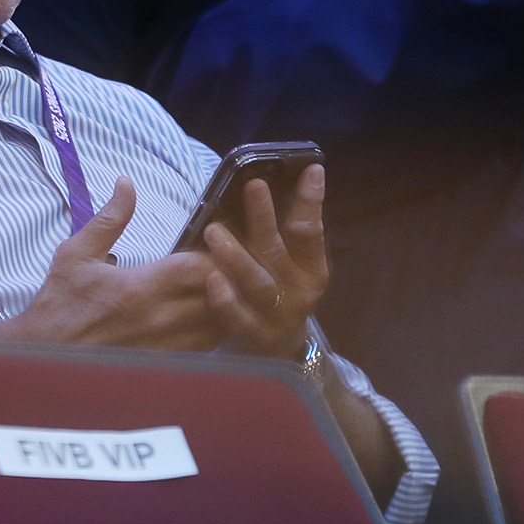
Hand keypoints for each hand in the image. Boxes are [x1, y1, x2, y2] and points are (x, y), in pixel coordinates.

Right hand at [0, 178, 223, 350]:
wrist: (42, 356)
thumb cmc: (59, 304)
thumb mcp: (77, 254)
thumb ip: (109, 218)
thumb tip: (126, 183)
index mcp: (139, 288)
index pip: (199, 268)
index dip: (216, 252)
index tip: (216, 240)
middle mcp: (157, 320)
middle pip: (218, 296)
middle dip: (229, 276)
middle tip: (229, 260)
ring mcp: (164, 347)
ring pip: (218, 326)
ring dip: (227, 304)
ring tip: (226, 286)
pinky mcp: (163, 365)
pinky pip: (205, 350)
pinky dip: (215, 331)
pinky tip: (210, 316)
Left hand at [203, 166, 328, 359]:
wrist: (279, 353)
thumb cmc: (276, 294)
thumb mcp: (286, 264)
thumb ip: (280, 232)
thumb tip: (263, 179)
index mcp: (311, 268)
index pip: (310, 231)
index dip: (310, 202)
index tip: (310, 170)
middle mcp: (299, 292)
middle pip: (278, 252)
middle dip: (265, 218)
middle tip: (252, 187)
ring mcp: (279, 317)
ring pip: (258, 283)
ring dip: (237, 256)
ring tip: (213, 231)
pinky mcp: (256, 340)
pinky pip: (240, 318)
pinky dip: (227, 300)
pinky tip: (212, 280)